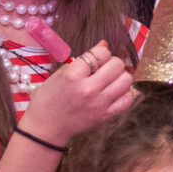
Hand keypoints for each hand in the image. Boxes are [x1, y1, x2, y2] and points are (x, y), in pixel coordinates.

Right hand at [20, 43, 136, 145]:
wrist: (45, 127)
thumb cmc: (48, 98)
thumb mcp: (60, 74)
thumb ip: (83, 59)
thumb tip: (104, 44)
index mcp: (73, 75)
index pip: (101, 53)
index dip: (101, 52)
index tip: (96, 57)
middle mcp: (88, 88)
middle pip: (117, 65)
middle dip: (112, 63)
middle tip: (103, 68)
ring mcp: (99, 103)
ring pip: (126, 80)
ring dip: (120, 76)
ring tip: (109, 80)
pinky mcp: (106, 115)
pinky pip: (127, 99)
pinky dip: (124, 93)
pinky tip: (114, 92)